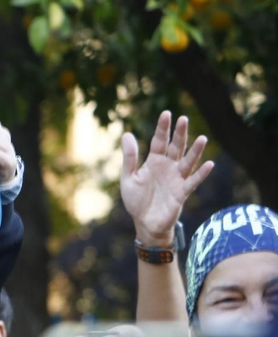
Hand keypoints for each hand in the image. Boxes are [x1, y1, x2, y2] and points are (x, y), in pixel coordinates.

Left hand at [121, 111, 213, 247]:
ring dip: (195, 151)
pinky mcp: (182, 193)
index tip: (167, 113)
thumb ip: (130, 157)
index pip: (159, 141)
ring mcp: (177, 179)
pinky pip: (193, 182)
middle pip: (176, 147)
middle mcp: (168, 167)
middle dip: (180, 134)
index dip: (163, 128)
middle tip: (183, 119)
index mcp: (154, 162)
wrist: (144, 223)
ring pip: (188, 162)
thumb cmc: (136, 201)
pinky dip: (201, 174)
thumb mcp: (128, 178)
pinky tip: (209, 164)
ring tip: (202, 138)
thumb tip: (127, 133)